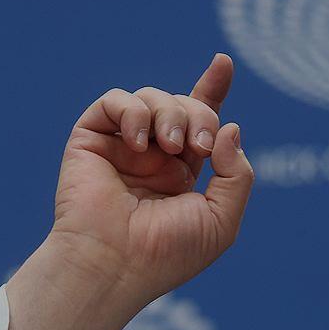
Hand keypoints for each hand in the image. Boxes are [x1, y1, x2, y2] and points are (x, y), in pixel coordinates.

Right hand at [6, 54, 253, 329]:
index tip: (224, 63)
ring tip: (170, 147)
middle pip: (186, 105)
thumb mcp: (221, 219)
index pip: (201, 122)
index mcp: (184, 173)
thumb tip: (231, 126)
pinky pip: (115, 101)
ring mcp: (123, 146)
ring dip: (171, 114)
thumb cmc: (167, 253)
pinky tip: (140, 143)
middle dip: (200, 114)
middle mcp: (154, 155)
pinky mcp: (92, 139)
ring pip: (154, 98)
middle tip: (197, 146)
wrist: (116, 266)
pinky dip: (133, 112)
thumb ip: (236, 174)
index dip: (213, 90)